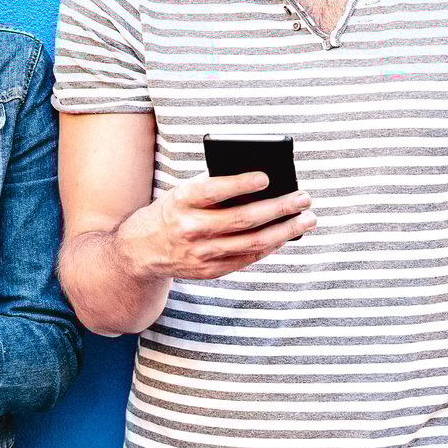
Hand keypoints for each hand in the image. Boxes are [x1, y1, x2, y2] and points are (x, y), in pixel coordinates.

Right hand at [117, 173, 315, 280]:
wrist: (141, 251)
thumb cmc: (172, 211)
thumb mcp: (184, 191)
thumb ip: (215, 185)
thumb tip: (263, 180)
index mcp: (183, 200)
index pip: (215, 190)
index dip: (242, 184)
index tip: (267, 177)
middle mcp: (191, 228)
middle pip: (244, 219)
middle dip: (280, 208)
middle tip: (304, 198)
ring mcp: (201, 253)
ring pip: (252, 243)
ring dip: (285, 231)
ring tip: (306, 219)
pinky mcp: (209, 271)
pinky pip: (247, 259)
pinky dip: (270, 247)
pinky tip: (286, 235)